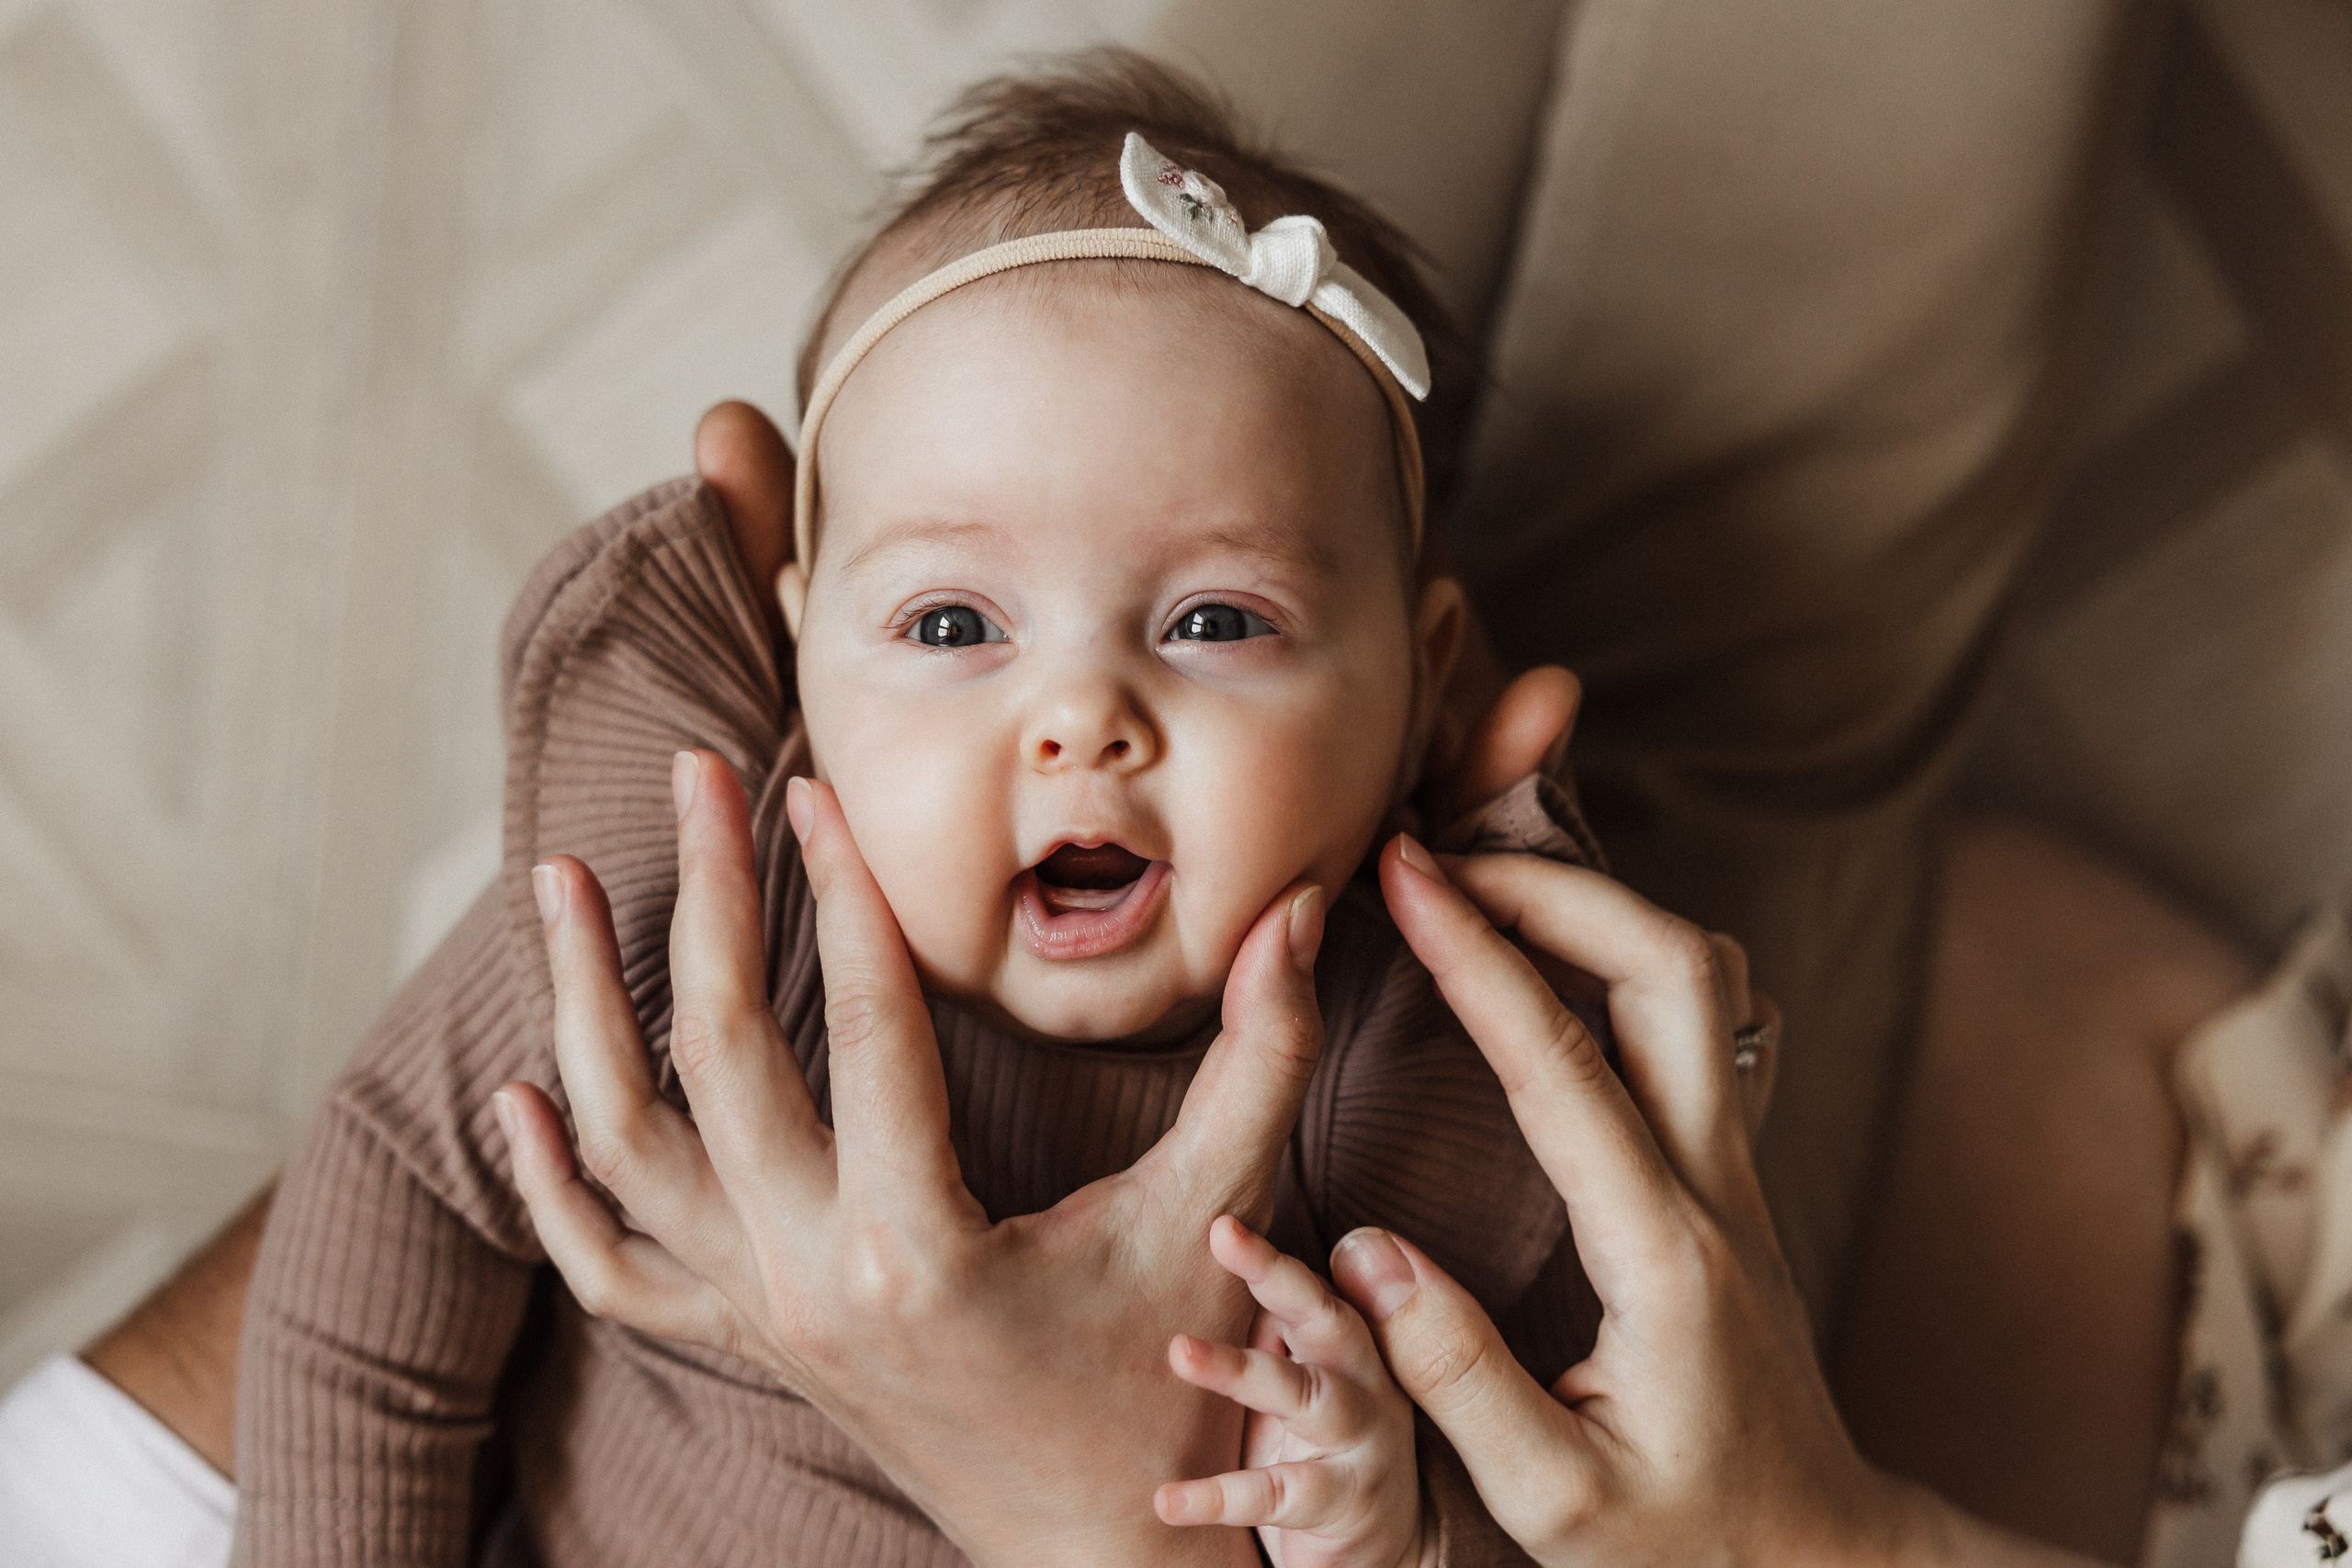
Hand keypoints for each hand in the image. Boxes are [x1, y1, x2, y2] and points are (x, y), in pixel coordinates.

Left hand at [499, 753, 1327, 1567]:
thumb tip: (1302, 920)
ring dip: (582, 1012)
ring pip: (627, 1151)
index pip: (868, 1026)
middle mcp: (814, 1283)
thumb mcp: (1217, 1219)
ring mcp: (765, 1320)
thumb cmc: (1164, 1392)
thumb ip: (1262, 1062)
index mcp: (923, 1249)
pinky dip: (554, 1185)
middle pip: (717, 1062)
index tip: (818, 785)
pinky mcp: (752, 1344)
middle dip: (706, 901)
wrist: (1094, 1556)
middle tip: (698, 776)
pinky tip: (518, 1097)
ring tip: (560, 883)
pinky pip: (616, 1269)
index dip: (846, 890)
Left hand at [1157, 1217, 1431, 1567]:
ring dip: (1240, 1369)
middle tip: (1221, 1234)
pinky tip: (1166, 1500)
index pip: (1309, 1288)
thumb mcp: (1294, 1385)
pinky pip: (1279, 1494)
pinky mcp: (1345, 1503)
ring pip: (1304, 1394)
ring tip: (1179, 1351)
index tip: (1219, 1223)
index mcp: (1345, 1347)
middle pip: (1326, 1316)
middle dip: (1277, 1273)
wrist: (1381, 1552)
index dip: (1267, 1255)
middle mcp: (1365, 1382)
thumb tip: (1207, 1264)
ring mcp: (1362, 1442)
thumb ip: (1268, 1333)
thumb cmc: (1317, 1453)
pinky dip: (1220, 1494)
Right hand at [1327, 836, 1902, 1566]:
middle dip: (1554, 885)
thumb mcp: (1559, 1504)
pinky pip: (1706, 1025)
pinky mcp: (1732, 1180)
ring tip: (1488, 890)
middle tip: (1438, 857)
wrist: (1819, 1561)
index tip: (1404, 875)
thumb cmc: (1687, 1545)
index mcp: (1659, 1253)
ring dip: (1601, 911)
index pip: (1562, 1063)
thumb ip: (1458, 1376)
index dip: (1477, 953)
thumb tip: (1365, 1251)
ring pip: (1705, 981)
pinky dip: (1631, 961)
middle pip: (1673, 968)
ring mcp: (1735, 1174)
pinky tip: (1561, 972)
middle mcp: (1713, 1188)